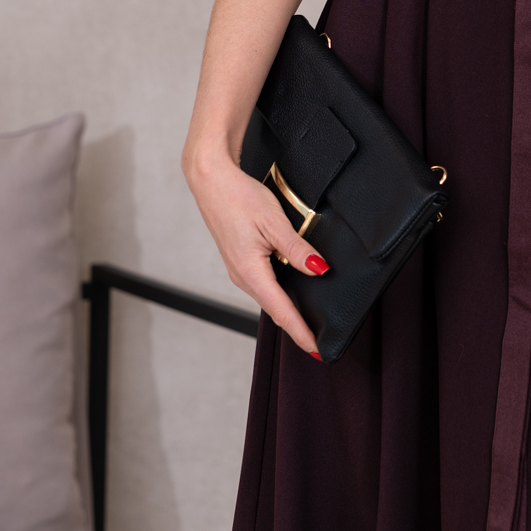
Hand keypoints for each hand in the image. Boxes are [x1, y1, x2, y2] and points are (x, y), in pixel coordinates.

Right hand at [183, 147, 325, 355]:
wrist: (211, 180)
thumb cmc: (239, 197)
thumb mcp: (274, 222)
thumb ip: (297, 249)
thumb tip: (319, 269)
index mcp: (250, 271)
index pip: (281, 311)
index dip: (301, 332)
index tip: (318, 350)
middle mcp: (242, 276)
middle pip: (275, 309)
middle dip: (296, 328)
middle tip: (319, 344)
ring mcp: (239, 269)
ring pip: (269, 297)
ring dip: (288, 312)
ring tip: (310, 324)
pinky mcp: (240, 260)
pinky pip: (263, 284)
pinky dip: (279, 295)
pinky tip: (292, 294)